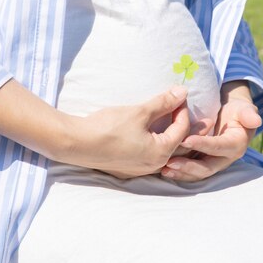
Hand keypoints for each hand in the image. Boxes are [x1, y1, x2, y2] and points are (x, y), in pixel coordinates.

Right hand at [60, 86, 191, 177]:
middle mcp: (154, 166)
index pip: (182, 130)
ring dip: (169, 137)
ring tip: (169, 122)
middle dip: (182, 127)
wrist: (78, 143)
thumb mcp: (139, 112)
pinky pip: (149, 158)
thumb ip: (163, 103)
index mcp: (161, 153)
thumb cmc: (109, 127)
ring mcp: (140, 170)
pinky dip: (155, 145)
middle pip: (178, 146)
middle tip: (185, 111)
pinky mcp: (127, 169)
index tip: (179, 96)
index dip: (182, 110)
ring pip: (164, 154)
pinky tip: (149, 135)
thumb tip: (183, 92)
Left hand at [161, 81, 261, 181]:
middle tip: (170, 162)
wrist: (233, 118)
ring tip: (164, 169)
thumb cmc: (238, 111)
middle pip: (206, 167)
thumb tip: (256, 120)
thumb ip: (249, 114)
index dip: (203, 144)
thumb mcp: (245, 109)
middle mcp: (224, 159)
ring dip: (181, 173)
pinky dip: (179, 173)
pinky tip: (164, 170)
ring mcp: (213, 164)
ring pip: (197, 173)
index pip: (218, 147)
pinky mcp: (203, 164)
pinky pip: (191, 172)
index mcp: (235, 145)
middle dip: (188, 166)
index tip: (186, 140)